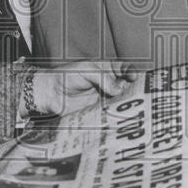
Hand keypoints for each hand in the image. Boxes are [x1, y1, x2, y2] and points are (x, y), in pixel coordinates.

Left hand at [23, 60, 137, 116]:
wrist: (50, 93)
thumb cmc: (67, 76)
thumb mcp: (86, 70)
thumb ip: (103, 77)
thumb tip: (118, 89)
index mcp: (107, 70)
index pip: (125, 69)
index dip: (132, 73)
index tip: (134, 77)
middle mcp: (109, 85)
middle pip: (127, 87)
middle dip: (133, 91)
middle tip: (137, 95)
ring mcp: (105, 99)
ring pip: (121, 102)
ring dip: (126, 105)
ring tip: (132, 108)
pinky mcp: (99, 112)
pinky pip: (111, 114)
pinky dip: (116, 116)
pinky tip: (121, 118)